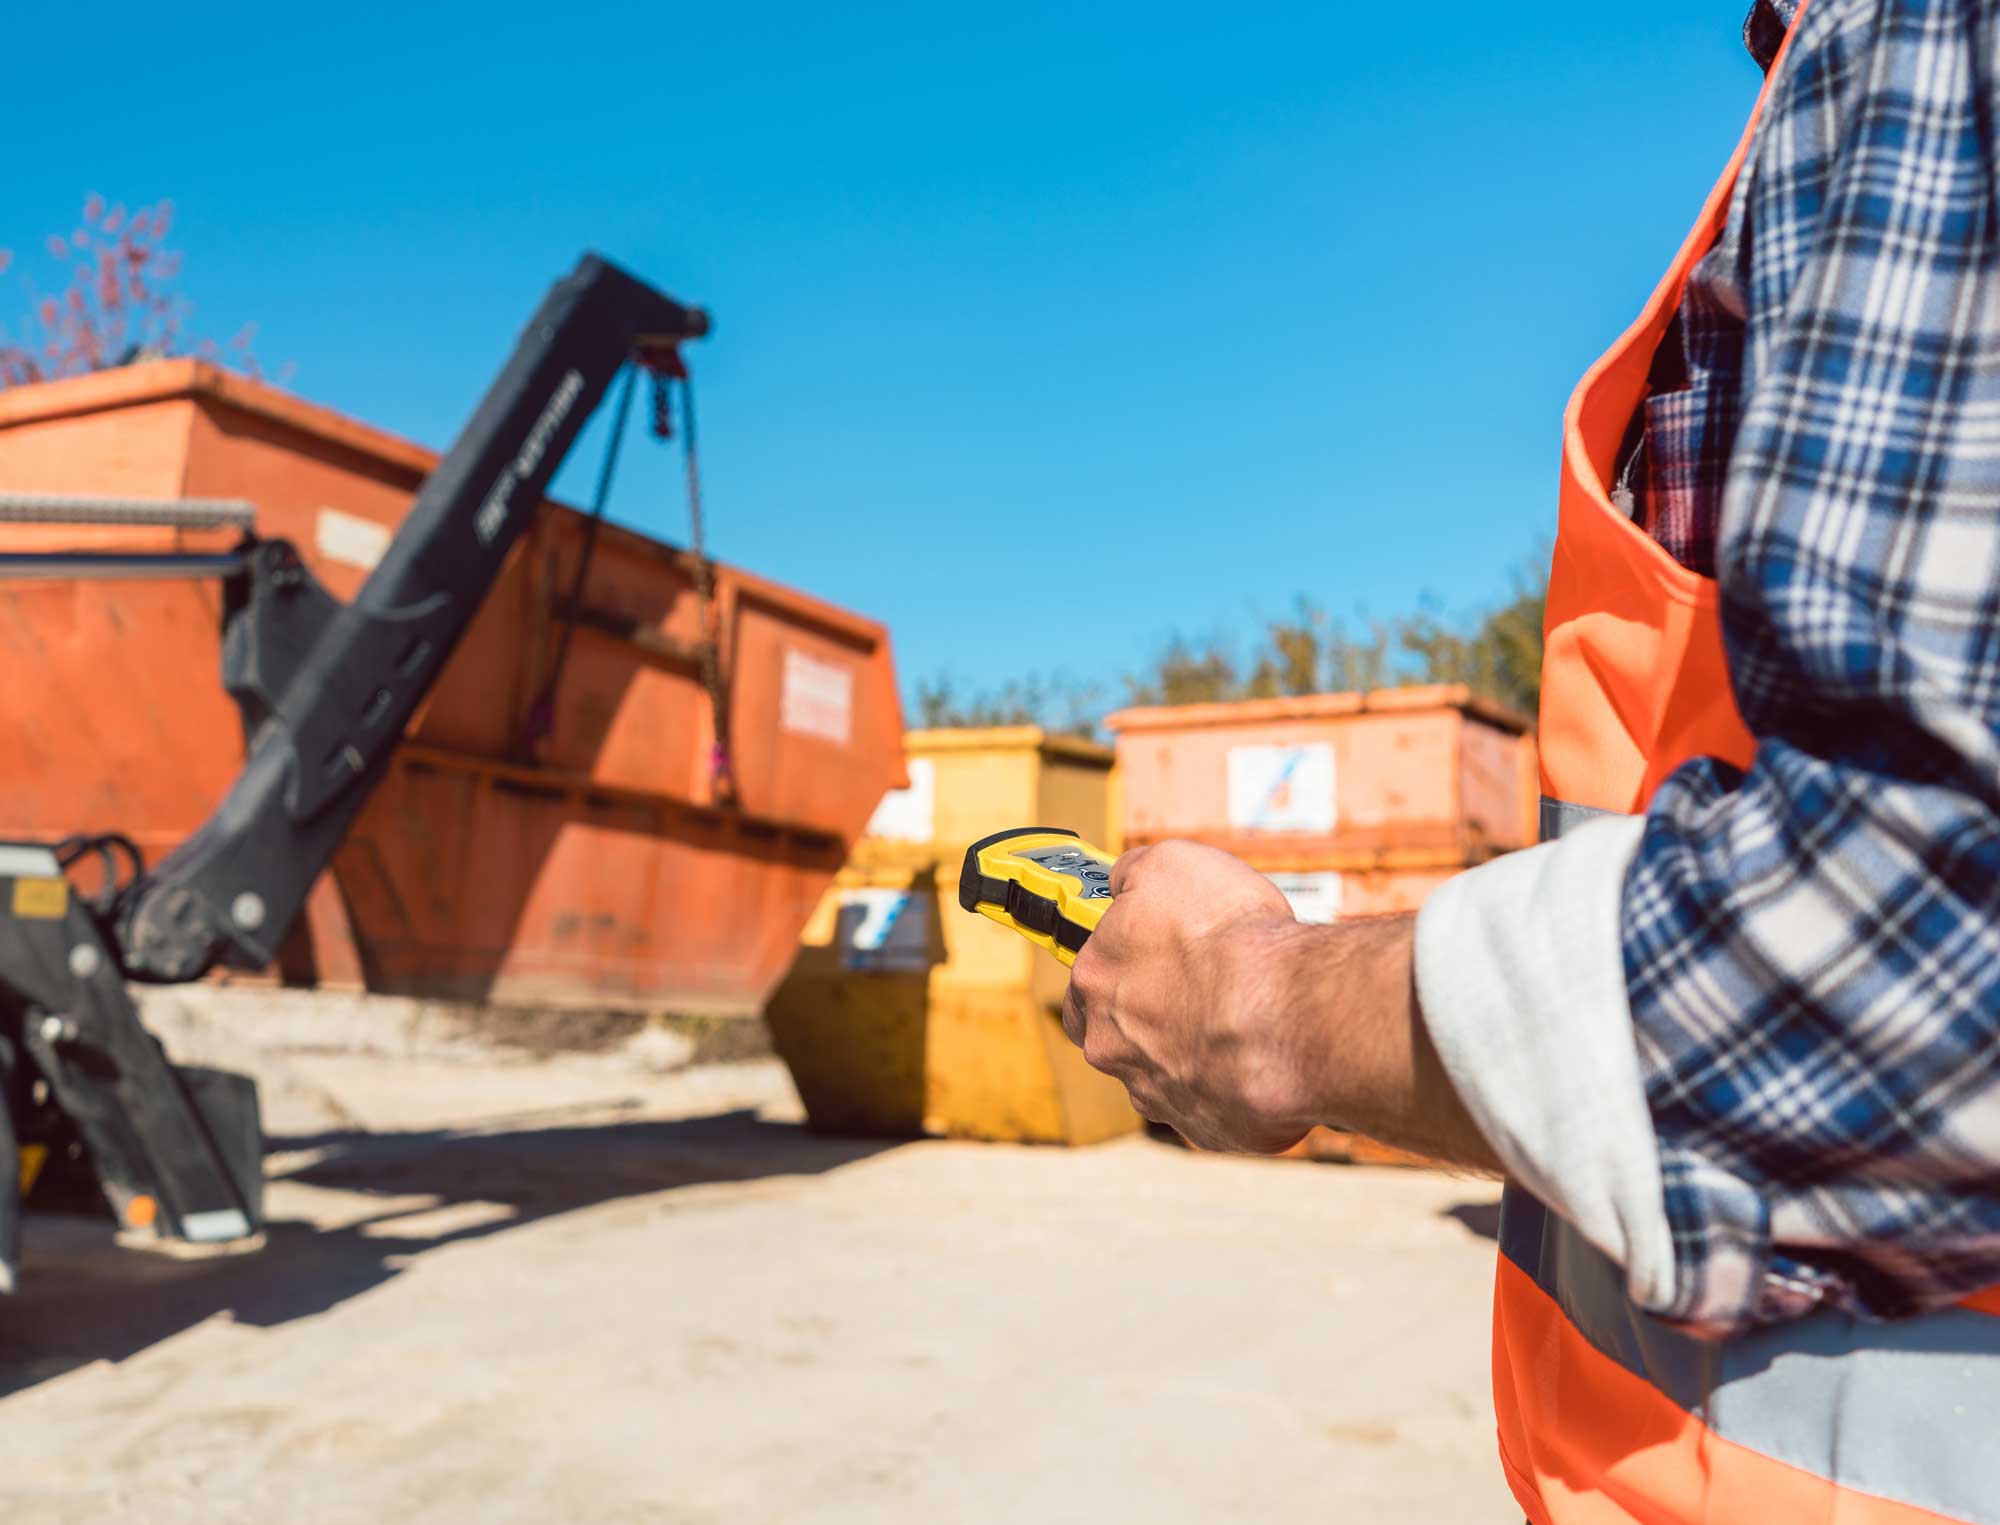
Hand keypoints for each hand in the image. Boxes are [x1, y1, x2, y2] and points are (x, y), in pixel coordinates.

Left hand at [1060, 840, 1324, 1152]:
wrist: (1288, 1014)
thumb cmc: (1227, 937)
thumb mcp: (1171, 864)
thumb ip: (1134, 875)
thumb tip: (1124, 880)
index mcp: (1096, 983)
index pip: (1087, 977)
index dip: (1122, 960)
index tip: (1152, 949)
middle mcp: (1115, 1046)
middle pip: (1121, 1033)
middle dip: (1156, 1013)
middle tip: (1204, 985)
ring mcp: (1160, 1094)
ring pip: (1169, 1071)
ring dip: (1198, 1048)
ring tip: (1247, 1017)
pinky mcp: (1208, 1127)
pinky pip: (1218, 1104)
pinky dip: (1238, 1081)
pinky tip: (1267, 1054)